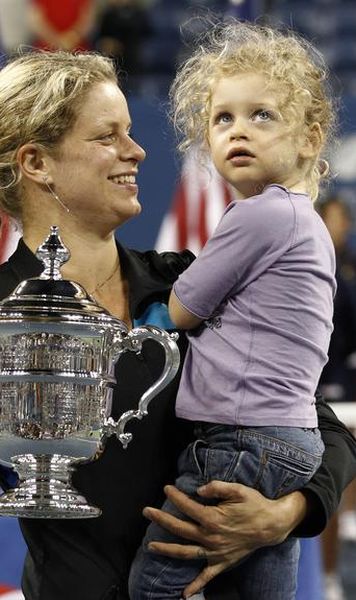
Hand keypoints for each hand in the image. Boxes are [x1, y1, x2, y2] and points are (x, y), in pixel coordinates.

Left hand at [143, 481, 306, 597]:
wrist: (271, 525)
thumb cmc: (254, 504)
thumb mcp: (238, 489)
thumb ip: (217, 487)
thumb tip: (199, 490)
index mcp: (213, 518)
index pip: (188, 506)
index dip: (175, 496)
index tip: (166, 488)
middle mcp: (210, 537)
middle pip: (180, 528)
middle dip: (161, 519)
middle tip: (146, 511)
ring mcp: (215, 552)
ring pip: (186, 552)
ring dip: (167, 549)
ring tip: (150, 546)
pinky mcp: (222, 562)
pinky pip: (207, 576)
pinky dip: (195, 586)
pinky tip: (184, 595)